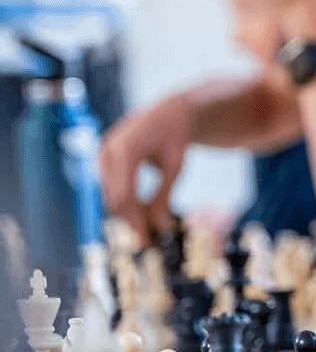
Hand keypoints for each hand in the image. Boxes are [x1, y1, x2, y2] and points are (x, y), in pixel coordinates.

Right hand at [97, 95, 190, 240]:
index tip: (145, 239)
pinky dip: (123, 199)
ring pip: (109, 193)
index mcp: (128, 148)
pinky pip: (109, 184)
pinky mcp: (103, 155)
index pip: (124, 194)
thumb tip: (161, 227)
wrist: (170, 112)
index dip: (133, 220)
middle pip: (113, 196)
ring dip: (125, 211)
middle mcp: (109, 149)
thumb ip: (164, 196)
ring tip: (145, 227)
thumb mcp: (175, 167)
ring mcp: (103, 151)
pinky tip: (138, 211)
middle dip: (129, 219)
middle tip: (145, 239)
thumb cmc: (176, 137)